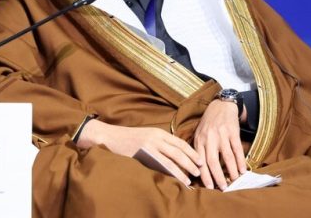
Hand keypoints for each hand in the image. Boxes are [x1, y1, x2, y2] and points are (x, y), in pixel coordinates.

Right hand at [76, 119, 202, 185]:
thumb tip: (175, 155)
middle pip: (179, 150)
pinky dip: (170, 172)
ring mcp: (150, 145)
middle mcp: (156, 137)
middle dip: (191, 162)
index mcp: (159, 132)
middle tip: (200, 171)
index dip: (191, 152)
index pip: (180, 142)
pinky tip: (176, 178)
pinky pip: (160, 164)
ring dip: (183, 169)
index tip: (200, 161)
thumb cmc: (128, 139)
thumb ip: (160, 143)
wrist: (110, 136)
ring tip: (191, 178)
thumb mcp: (147, 136)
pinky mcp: (142, 153)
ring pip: (171, 158)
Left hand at [194, 99, 245, 189]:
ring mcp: (221, 134)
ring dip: (231, 170)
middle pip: (212, 160)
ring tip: (234, 180)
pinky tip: (243, 169)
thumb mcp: (199, 133)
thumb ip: (198, 149)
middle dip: (217, 176)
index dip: (204, 175)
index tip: (208, 187)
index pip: (200, 161)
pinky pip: (237, 149)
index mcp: (199, 139)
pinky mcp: (233, 131)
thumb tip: (198, 170)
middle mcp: (209, 137)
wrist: (221, 105)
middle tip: (222, 188)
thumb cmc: (209, 123)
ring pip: (227, 156)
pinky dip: (240, 160)